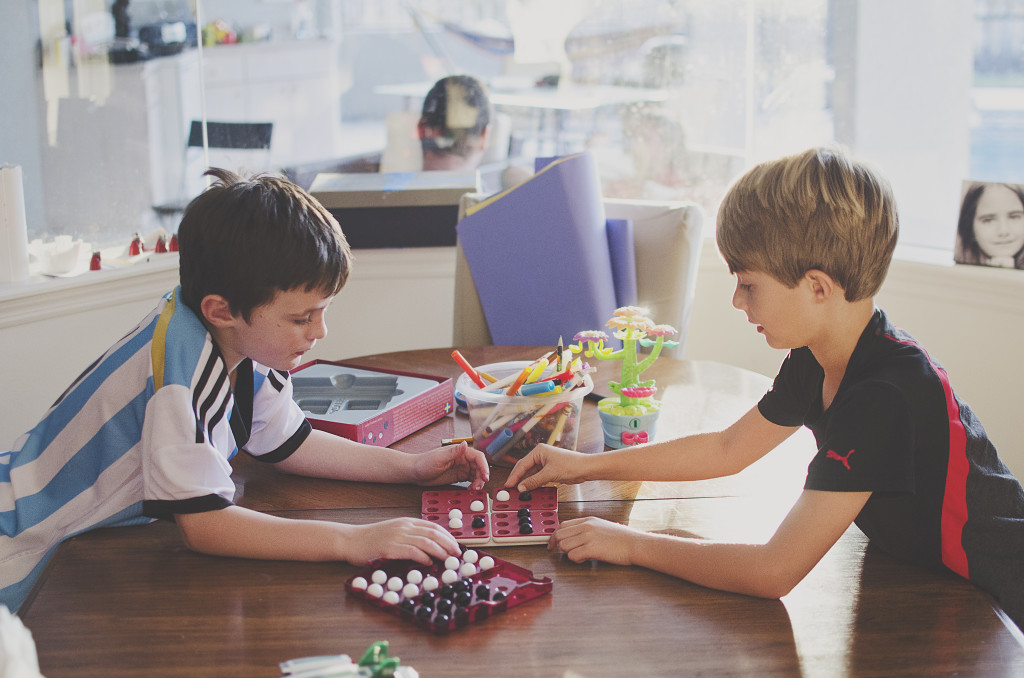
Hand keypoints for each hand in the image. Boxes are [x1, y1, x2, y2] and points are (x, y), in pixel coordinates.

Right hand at [345, 517, 461, 564]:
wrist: (351, 540)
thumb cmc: (372, 539)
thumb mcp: (394, 532)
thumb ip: (410, 536)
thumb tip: (430, 548)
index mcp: (407, 522)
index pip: (433, 526)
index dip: (448, 536)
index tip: (456, 545)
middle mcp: (404, 527)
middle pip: (433, 533)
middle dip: (448, 543)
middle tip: (457, 554)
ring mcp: (397, 536)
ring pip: (425, 541)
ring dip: (440, 551)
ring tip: (448, 559)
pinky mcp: (389, 547)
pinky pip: (411, 551)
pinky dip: (423, 556)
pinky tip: (429, 562)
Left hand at [410, 442, 488, 489]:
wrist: (415, 472)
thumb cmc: (424, 462)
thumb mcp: (439, 458)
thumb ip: (454, 452)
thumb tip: (465, 444)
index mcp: (460, 452)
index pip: (478, 457)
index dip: (484, 466)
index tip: (485, 476)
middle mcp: (462, 459)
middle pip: (479, 467)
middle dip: (482, 477)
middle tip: (478, 487)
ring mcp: (461, 468)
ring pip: (477, 474)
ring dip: (478, 482)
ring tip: (474, 490)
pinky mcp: (458, 476)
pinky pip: (471, 480)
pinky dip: (473, 485)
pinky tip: (470, 490)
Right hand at [505, 444, 586, 491]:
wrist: (585, 468)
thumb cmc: (571, 464)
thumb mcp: (549, 474)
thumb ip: (534, 481)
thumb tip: (521, 487)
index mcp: (539, 451)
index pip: (522, 464)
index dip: (514, 476)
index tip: (508, 484)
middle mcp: (540, 455)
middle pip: (525, 469)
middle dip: (518, 479)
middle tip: (510, 489)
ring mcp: (545, 463)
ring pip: (531, 474)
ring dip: (526, 483)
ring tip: (519, 491)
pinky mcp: (549, 470)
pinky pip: (538, 478)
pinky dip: (533, 484)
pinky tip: (529, 490)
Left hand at [549, 516, 638, 565]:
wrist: (635, 544)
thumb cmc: (622, 538)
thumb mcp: (602, 527)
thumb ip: (587, 529)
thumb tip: (574, 537)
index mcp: (588, 520)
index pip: (563, 525)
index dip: (555, 535)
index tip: (552, 543)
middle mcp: (586, 527)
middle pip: (559, 535)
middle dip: (557, 545)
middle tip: (561, 552)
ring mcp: (589, 537)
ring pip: (564, 546)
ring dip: (569, 553)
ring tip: (581, 555)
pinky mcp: (592, 549)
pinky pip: (573, 555)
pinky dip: (576, 560)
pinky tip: (586, 559)